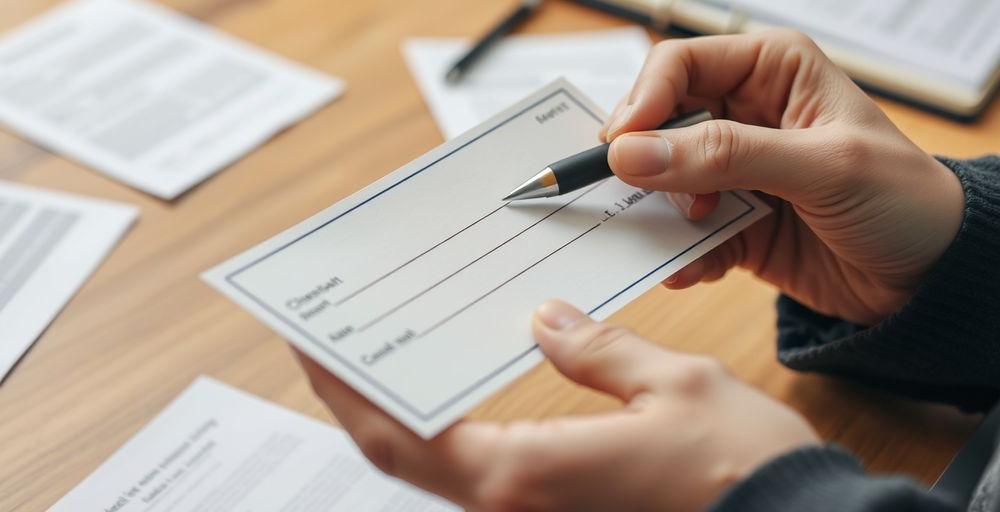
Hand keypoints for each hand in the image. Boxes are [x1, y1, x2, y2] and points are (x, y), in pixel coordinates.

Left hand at [296, 300, 817, 510]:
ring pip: (439, 469)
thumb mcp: (671, 386)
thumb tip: (548, 321)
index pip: (401, 436)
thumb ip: (597, 350)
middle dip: (357, 399)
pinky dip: (451, 434)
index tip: (309, 345)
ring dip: (401, 417)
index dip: (345, 390)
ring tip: (383, 360)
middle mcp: (516, 510)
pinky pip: (482, 476)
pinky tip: (457, 396)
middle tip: (329, 344)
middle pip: (404, 456)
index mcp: (526, 477)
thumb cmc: (743, 473)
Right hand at [604, 30, 964, 325]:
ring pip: (661, 180)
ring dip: (660, 211)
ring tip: (687, 233)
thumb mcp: (822, 166)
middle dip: (645, 161)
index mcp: (771, 70)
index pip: (680, 66)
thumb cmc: (904, 200)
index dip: (643, 102)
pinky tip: (692, 268)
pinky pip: (681, 232)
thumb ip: (725, 155)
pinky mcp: (730, 222)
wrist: (932, 279)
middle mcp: (745, 113)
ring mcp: (734, 171)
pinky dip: (680, 252)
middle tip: (640, 193)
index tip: (621, 148)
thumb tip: (632, 153)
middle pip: (658, 123)